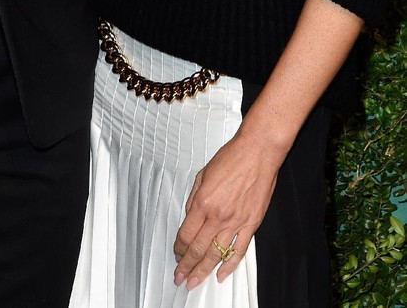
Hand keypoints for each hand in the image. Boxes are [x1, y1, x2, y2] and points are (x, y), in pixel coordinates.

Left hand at [172, 128, 281, 289]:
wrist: (257, 152)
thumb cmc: (231, 158)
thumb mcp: (203, 174)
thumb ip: (194, 198)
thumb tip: (189, 217)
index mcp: (203, 202)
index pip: (186, 234)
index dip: (178, 248)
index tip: (176, 254)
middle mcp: (218, 215)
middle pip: (198, 249)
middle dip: (186, 266)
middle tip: (179, 278)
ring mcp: (236, 222)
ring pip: (216, 254)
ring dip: (203, 271)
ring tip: (194, 282)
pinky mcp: (251, 224)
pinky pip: (239, 250)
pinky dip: (230, 265)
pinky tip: (221, 274)